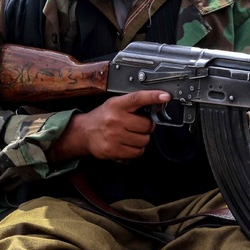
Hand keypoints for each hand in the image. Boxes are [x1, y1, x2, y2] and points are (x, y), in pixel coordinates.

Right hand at [51, 90, 170, 161]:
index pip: (137, 98)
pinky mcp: (114, 150)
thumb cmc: (104, 117)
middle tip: (138, 126)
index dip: (153, 96)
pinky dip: (136, 150)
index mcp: (117, 104)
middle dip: (147, 127)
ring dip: (141, 139)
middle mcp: (115, 119)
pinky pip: (137, 152)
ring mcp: (114, 135)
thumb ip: (133, 104)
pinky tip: (128, 144)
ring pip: (144, 140)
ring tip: (131, 136)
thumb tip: (157, 104)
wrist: (84, 132)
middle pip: (147, 125)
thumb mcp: (115, 104)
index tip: (165, 96)